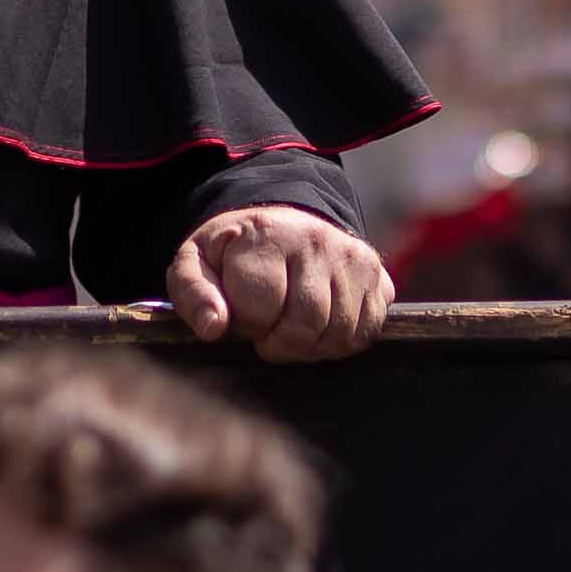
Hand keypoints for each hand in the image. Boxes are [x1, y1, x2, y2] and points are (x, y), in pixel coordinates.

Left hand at [163, 205, 391, 361]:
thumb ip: (193, 294)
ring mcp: (353, 258)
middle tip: (267, 331)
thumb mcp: (196, 263)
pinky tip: (319, 327)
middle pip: (306, 324)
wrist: (279, 224)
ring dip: (311, 347)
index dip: (246, 323)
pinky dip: (341, 341)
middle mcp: (317, 241)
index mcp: (267, 235)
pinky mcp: (377, 275)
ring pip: (340, 333)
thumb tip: (212, 328)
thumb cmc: (233, 253)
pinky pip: (366, 331)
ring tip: (290, 329)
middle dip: (280, 342)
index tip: (241, 313)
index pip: (262, 307)